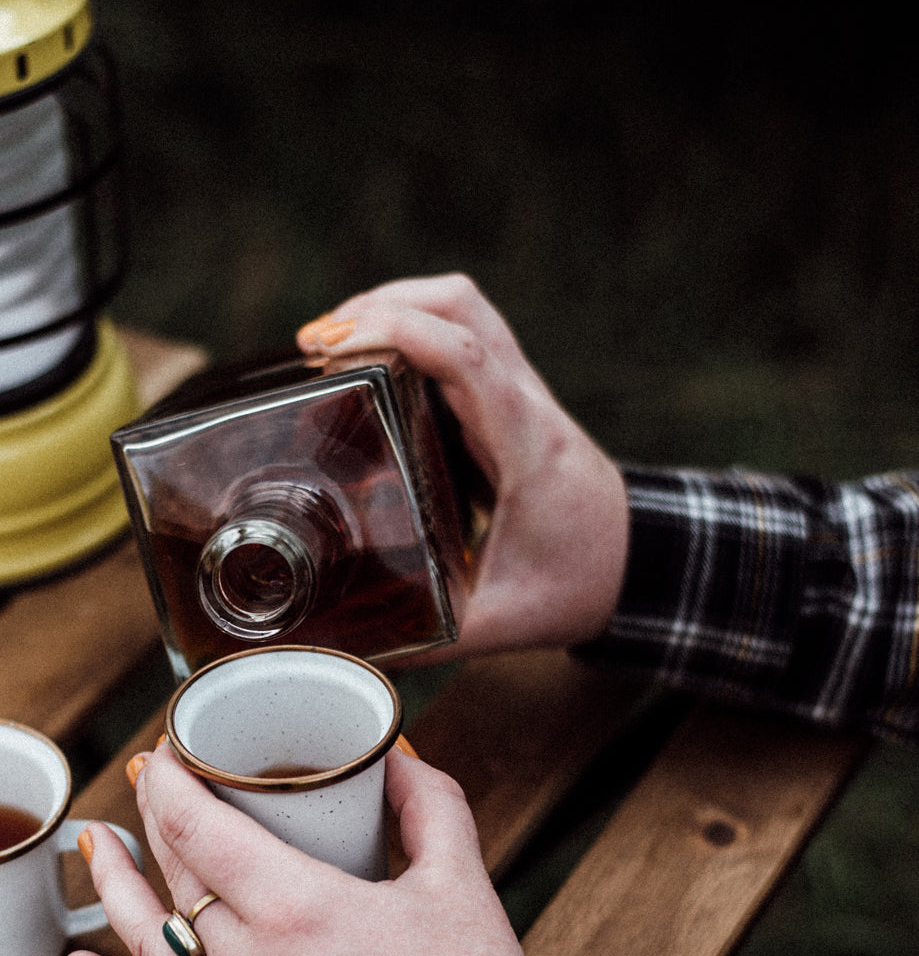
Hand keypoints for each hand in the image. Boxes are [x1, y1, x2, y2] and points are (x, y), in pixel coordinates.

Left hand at [64, 743, 522, 955]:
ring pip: (148, 942)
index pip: (196, 826)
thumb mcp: (458, 877)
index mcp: (295, 908)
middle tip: (153, 773)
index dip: (168, 779)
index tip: (167, 747)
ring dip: (113, 886)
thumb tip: (392, 757)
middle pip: (173, 872)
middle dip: (154, 812)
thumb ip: (426, 803)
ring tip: (95, 841)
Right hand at [297, 273, 627, 654]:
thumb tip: (348, 652)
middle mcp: (525, 402)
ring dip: (394, 303)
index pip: (468, 358)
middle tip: (316, 345)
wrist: (639, 562)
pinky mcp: (507, 392)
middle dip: (380, 305)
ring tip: (331, 340)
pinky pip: (461, 329)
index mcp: (526, 447)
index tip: (333, 346)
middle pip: (460, 305)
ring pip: (462, 304)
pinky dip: (410, 324)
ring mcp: (520, 388)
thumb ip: (427, 641)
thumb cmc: (577, 586)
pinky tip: (369, 359)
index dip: (398, 333)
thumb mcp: (500, 626)